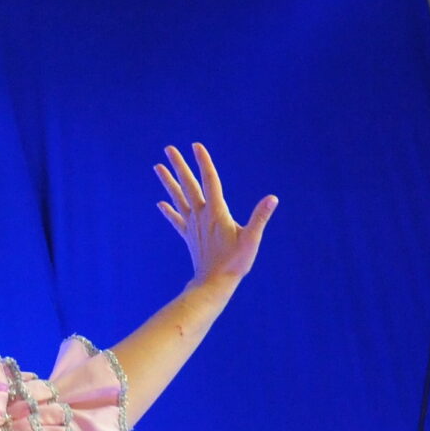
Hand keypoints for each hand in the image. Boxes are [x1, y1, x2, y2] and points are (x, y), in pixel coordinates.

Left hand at [154, 143, 276, 285]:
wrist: (214, 284)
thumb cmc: (235, 263)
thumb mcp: (251, 239)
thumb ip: (260, 217)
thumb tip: (272, 198)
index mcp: (216, 212)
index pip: (210, 180)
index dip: (203, 162)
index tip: (196, 146)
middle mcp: (201, 215)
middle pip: (189, 185)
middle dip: (179, 166)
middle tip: (169, 149)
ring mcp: (193, 226)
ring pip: (178, 198)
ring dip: (168, 182)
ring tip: (157, 167)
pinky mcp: (189, 237)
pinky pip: (177, 220)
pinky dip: (169, 211)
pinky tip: (161, 204)